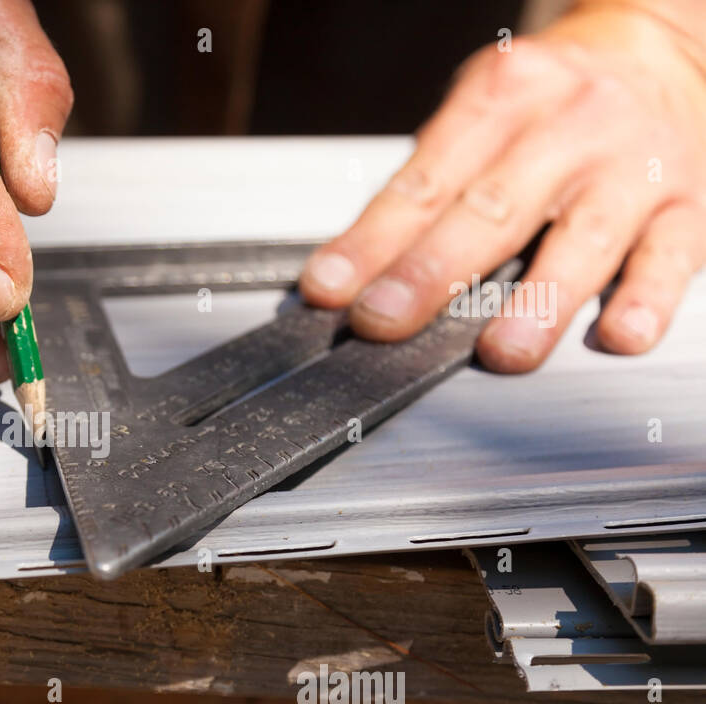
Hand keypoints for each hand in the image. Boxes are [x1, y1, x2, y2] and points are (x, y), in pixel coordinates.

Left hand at [299, 1, 705, 371]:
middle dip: (430, 274)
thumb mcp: (478, 116)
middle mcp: (571, 127)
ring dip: (539, 303)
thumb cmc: (551, 100)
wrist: (661, 54)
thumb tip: (353, 276)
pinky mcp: (688, 208)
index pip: (425, 182)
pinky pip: (670, 258)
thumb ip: (425, 191)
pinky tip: (617, 336)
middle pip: (492, 209)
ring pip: (582, 241)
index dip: (372, 240)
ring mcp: (633, 168)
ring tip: (501, 351)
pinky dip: (644, 301)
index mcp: (504, 97)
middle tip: (383, 321)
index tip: (330, 289)